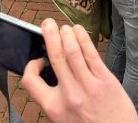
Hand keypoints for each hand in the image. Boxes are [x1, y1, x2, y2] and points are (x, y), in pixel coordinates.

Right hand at [22, 20, 137, 122]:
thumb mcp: (64, 121)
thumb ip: (56, 101)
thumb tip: (52, 75)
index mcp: (54, 108)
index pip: (30, 80)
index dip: (31, 67)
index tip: (38, 61)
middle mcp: (69, 95)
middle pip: (55, 56)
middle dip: (49, 34)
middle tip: (47, 23)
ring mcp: (88, 86)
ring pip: (72, 51)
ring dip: (66, 33)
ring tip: (64, 27)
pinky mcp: (106, 81)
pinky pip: (91, 54)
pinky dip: (83, 39)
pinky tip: (79, 31)